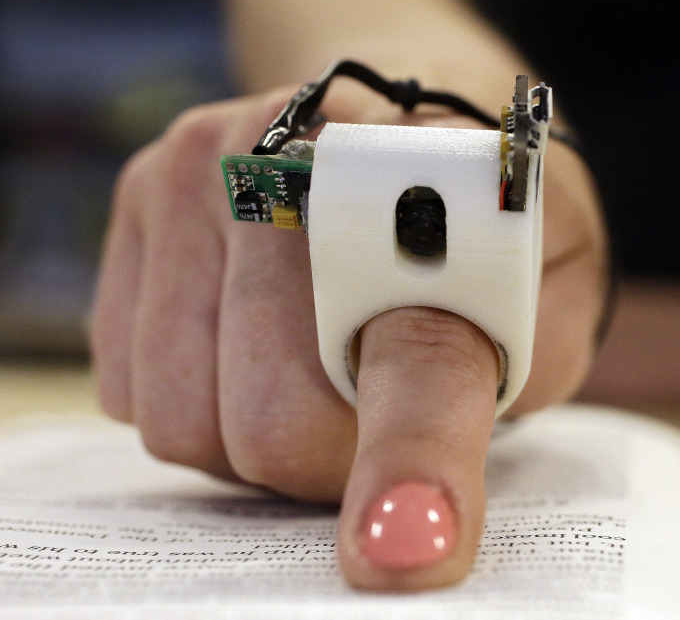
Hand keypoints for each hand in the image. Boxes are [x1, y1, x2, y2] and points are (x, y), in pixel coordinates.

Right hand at [90, 85, 606, 588]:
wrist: (428, 135)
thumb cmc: (494, 243)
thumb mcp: (542, 320)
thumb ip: (485, 404)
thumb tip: (410, 539)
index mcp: (436, 181)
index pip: (414, 350)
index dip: (411, 454)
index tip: (406, 548)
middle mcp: (292, 153)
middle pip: (270, 425)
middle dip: (333, 459)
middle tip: (378, 407)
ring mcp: (198, 169)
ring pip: (183, 422)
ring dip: (260, 436)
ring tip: (319, 372)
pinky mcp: (138, 198)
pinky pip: (133, 387)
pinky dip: (201, 398)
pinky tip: (256, 342)